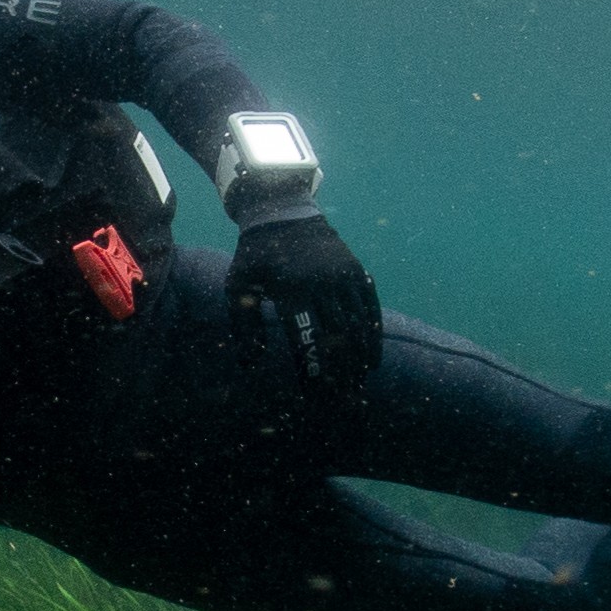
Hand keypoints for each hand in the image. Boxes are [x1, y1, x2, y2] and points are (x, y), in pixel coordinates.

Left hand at [228, 211, 381, 389]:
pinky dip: (373, 337)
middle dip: (341, 373)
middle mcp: (321, 282)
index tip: (314, 395)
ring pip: (358, 325)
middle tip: (341, 400)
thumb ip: (243, 326)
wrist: (282, 211)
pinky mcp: (357, 271)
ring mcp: (343, 275)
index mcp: (290, 289)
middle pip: (337, 337)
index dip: (312, 369)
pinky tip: (372, 361)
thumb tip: (252, 364)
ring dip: (360, 360)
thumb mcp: (237, 285)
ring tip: (358, 386)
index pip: (305, 339)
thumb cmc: (256, 256)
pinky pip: (370, 308)